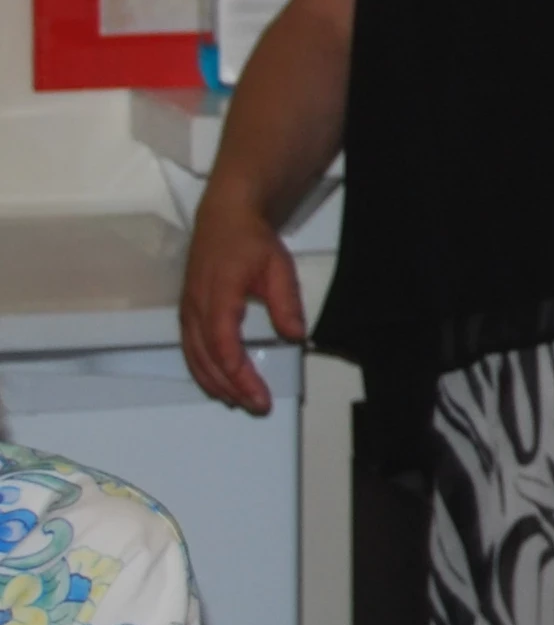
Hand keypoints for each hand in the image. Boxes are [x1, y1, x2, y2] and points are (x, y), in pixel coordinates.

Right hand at [178, 205, 305, 415]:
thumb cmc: (252, 242)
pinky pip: (190, 350)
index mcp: (219, 295)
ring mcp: (188, 311)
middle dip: (231, 387)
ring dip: (215, 384)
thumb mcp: (278, 266)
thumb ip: (285, 301)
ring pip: (195, 358)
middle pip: (208, 358)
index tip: (259, 395)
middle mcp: (196, 308)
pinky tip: (218, 384)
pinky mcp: (187, 313)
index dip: (239, 374)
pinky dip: (203, 372)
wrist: (224, 218)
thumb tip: (295, 336)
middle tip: (257, 406)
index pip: (224, 344)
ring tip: (239, 402)